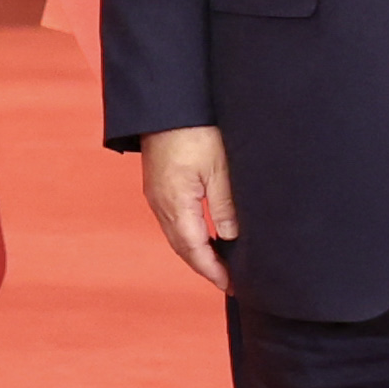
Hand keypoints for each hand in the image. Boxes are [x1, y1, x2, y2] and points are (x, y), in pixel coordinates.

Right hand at [138, 126, 236, 292]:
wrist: (166, 103)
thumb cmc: (194, 129)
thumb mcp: (219, 168)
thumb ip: (225, 206)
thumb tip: (232, 238)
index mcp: (176, 203)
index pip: (194, 249)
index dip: (213, 270)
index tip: (232, 285)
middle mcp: (160, 204)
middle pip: (182, 247)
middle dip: (205, 267)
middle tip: (229, 281)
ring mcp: (156, 195)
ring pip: (176, 235)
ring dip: (196, 252)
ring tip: (220, 263)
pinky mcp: (158, 185)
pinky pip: (173, 221)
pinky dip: (189, 235)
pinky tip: (204, 235)